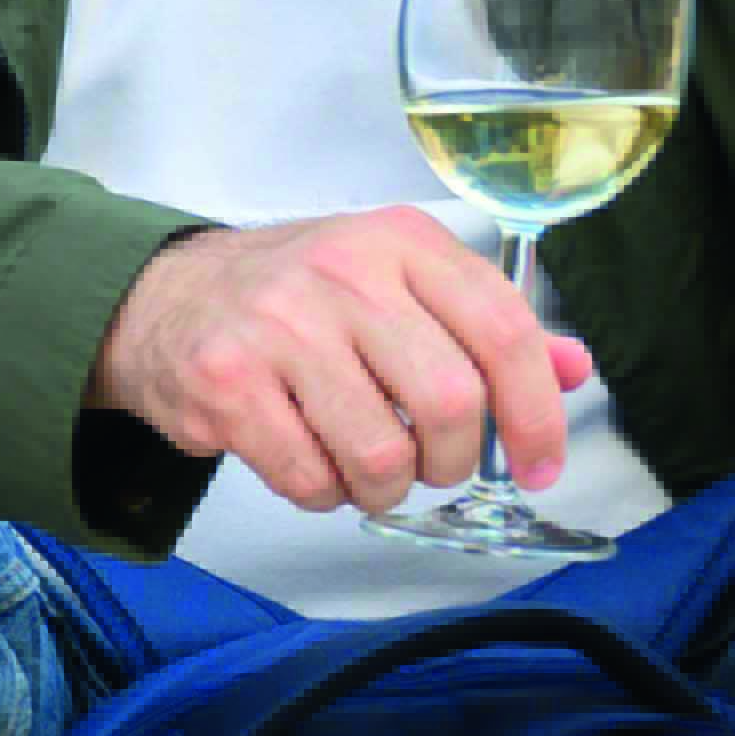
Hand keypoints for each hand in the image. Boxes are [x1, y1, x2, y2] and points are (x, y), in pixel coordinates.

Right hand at [92, 213, 596, 521]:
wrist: (163, 299)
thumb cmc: (294, 299)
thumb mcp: (396, 284)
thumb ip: (484, 325)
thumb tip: (571, 368)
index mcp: (400, 242)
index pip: (503, 330)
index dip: (536, 414)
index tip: (539, 466)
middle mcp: (343, 272)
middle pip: (450, 401)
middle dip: (454, 461)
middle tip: (435, 467)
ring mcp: (279, 326)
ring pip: (381, 454)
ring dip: (386, 488)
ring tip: (367, 470)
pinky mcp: (226, 383)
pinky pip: (310, 478)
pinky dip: (324, 494)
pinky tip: (313, 463)